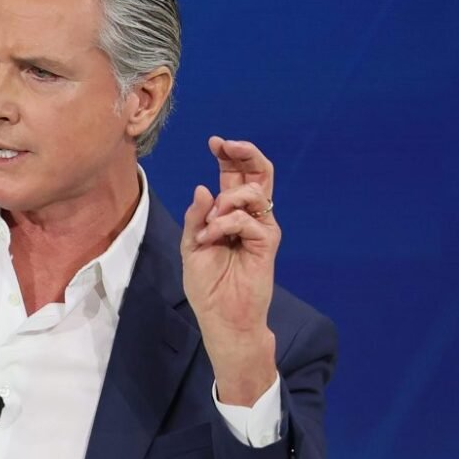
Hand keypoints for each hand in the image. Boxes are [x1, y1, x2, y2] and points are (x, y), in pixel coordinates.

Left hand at [181, 137, 279, 405]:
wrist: (221, 316)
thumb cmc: (207, 286)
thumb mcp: (192, 246)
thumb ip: (197, 217)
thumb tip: (204, 187)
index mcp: (229, 214)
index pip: (234, 176)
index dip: (229, 156)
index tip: (215, 142)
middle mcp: (248, 217)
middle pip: (258, 173)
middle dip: (244, 153)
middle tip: (226, 145)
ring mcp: (260, 228)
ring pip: (255, 192)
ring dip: (226, 201)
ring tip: (209, 226)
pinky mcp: (267, 242)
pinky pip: (248, 219)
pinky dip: (225, 224)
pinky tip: (212, 239)